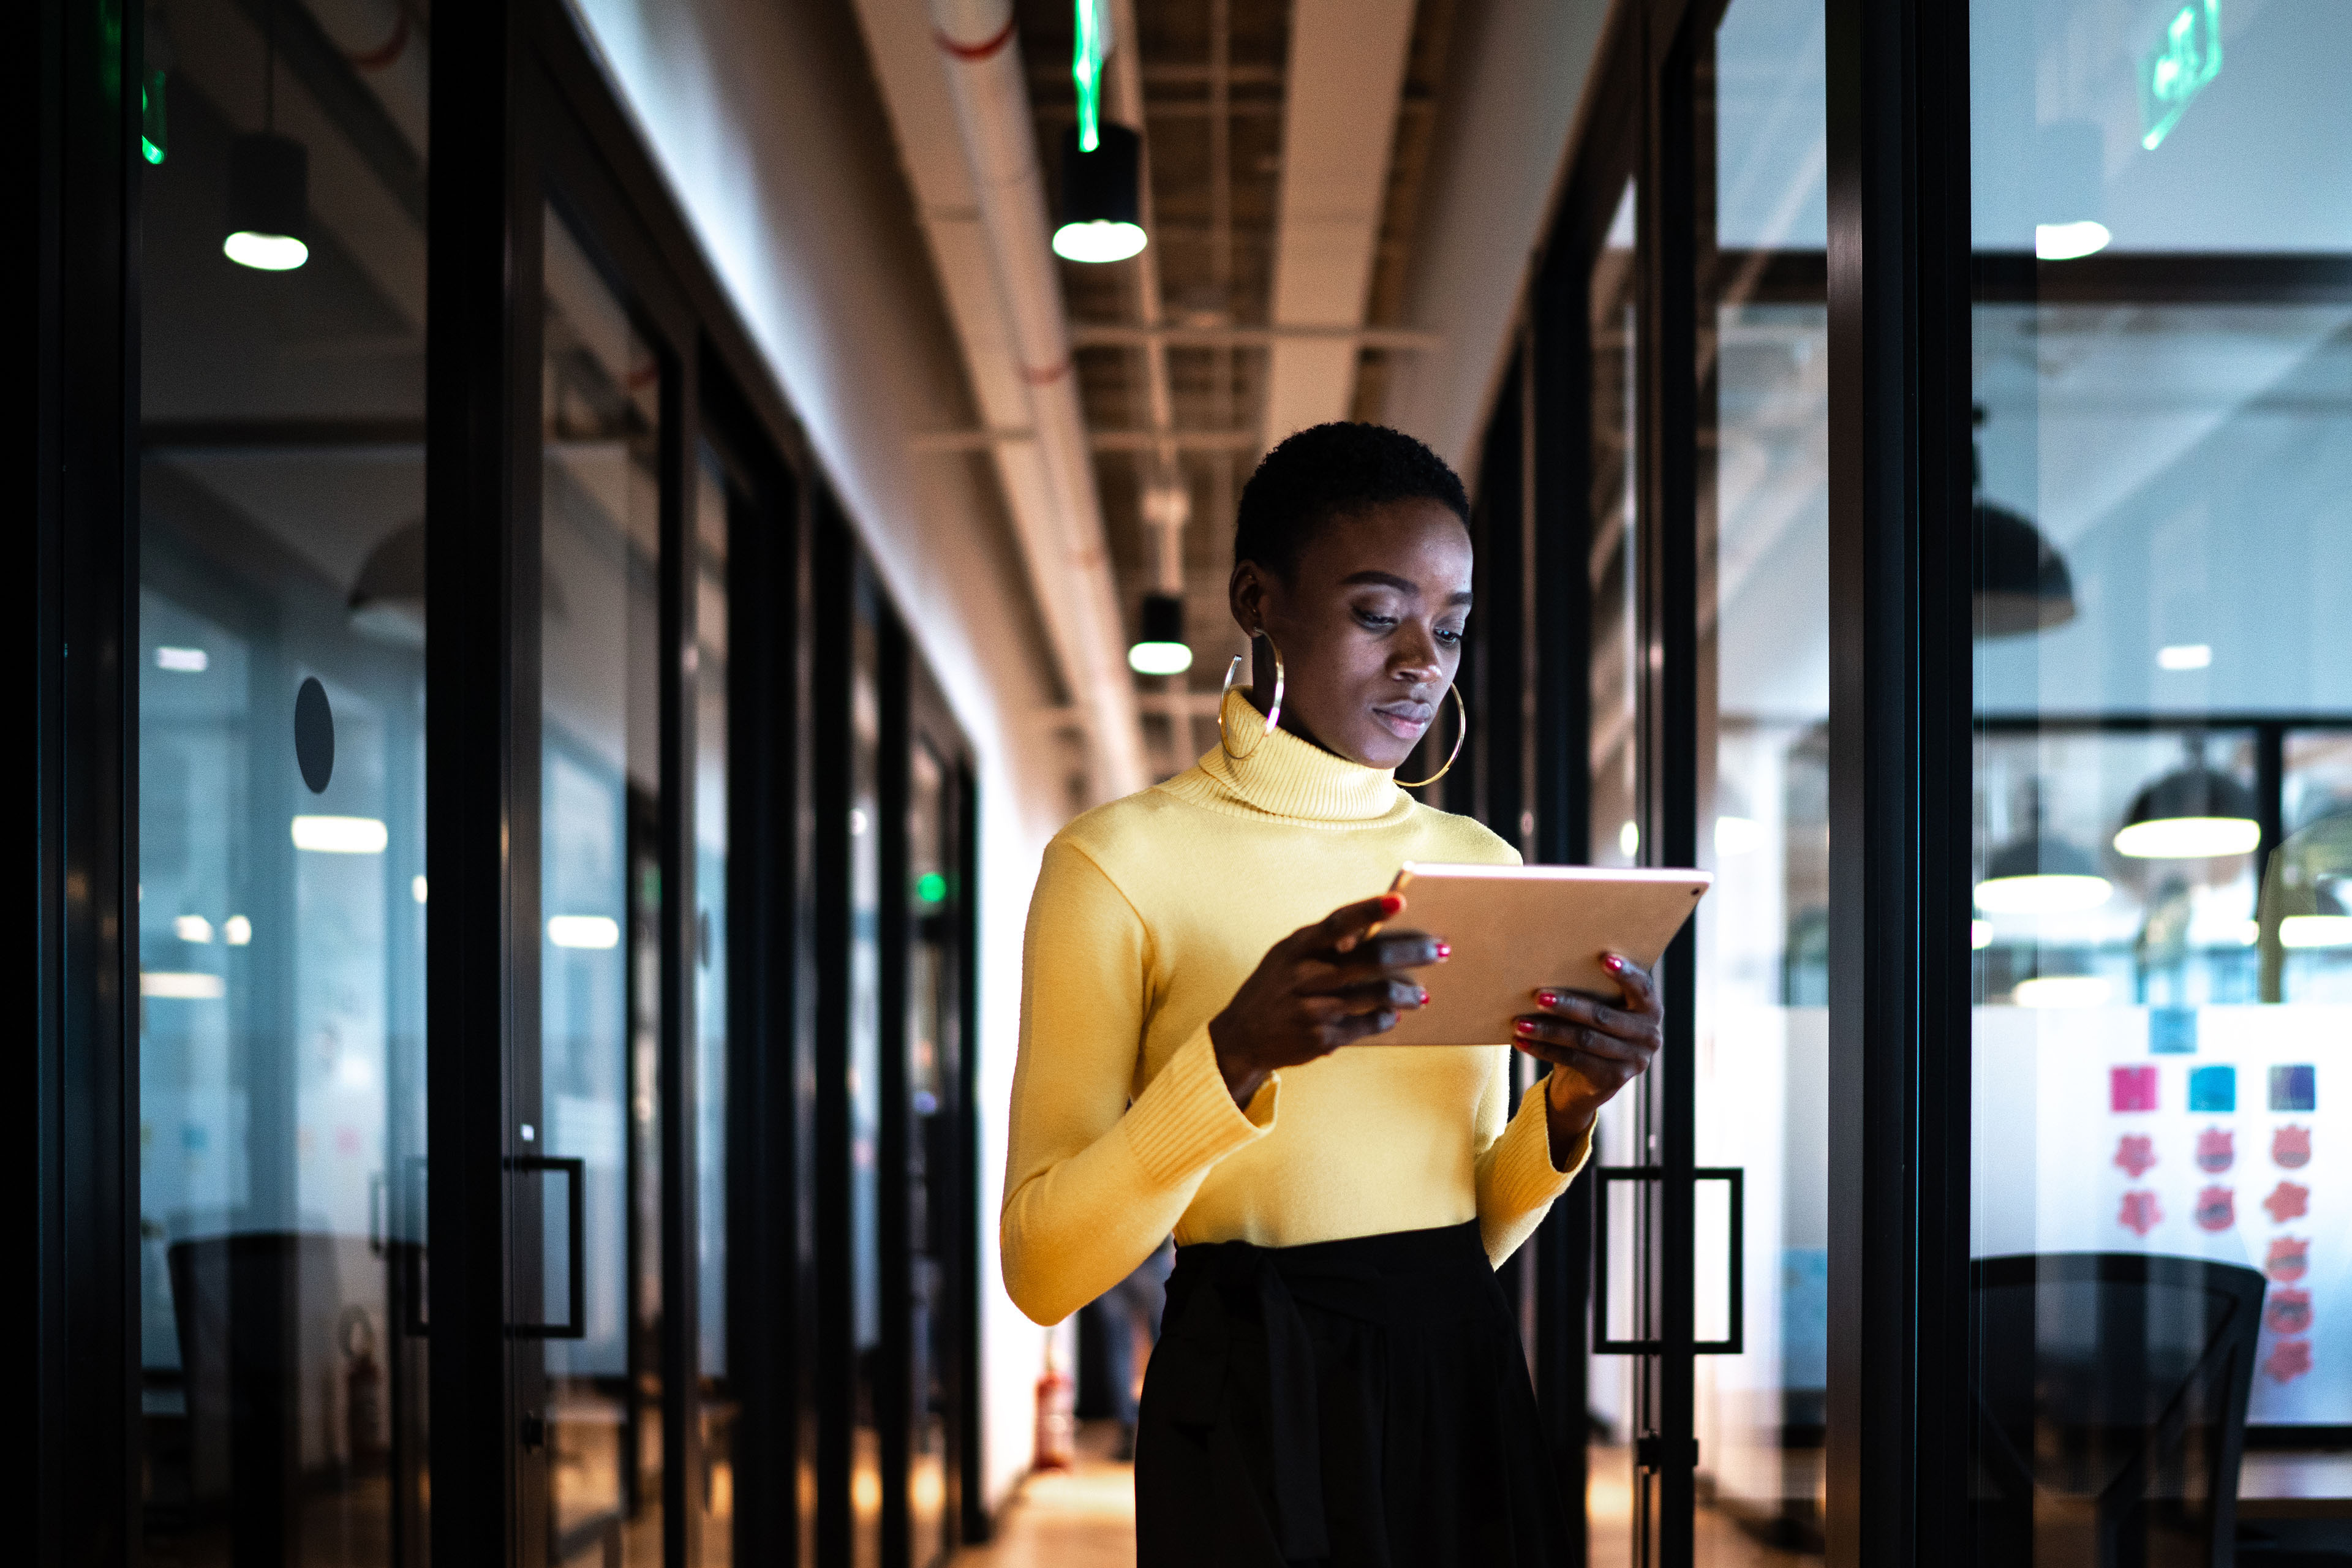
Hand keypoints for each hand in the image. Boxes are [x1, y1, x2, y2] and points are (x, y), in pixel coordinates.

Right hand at [1207, 893, 1448, 1107]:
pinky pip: (1366, 1026)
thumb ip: (1325, 943)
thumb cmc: (1276, 987)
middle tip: (1440, 949)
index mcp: (1296, 948)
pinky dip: (1385, 1019)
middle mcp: (1303, 976)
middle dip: (1412, 953)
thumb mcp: (1287, 957)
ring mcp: (1312, 1009)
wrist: (1241, 1037)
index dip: (1369, 910)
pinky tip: (1395, 1015)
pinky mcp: (1320, 1038)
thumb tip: (1378, 931)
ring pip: (1375, 996)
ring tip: (1422, 994)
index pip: (1337, 923)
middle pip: (1369, 960)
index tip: (1400, 900)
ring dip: (1407, 994)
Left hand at [1511, 954, 1663, 1164]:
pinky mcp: (1612, 1079)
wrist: (1588, 1079)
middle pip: (1603, 1016)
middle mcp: (1649, 1035)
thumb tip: (1549, 966)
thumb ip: (1592, 989)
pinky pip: (1574, 1060)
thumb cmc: (1592, 1027)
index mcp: (1650, 1009)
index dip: (1625, 974)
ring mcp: (1633, 1061)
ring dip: (1548, 1030)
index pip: (1642, 988)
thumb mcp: (1600, 1006)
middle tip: (1538, 996)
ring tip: (1520, 1023)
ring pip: (1584, 1040)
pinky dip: (1544, 1049)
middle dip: (1568, 1005)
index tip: (1603, 957)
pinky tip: (1522, 1042)